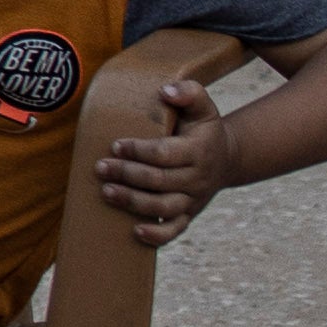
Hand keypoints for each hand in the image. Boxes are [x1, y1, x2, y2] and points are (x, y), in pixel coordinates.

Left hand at [96, 71, 234, 246]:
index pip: (166, 154)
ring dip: (133, 202)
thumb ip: (189, 92)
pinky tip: (134, 231)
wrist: (227, 159)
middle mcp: (197, 178)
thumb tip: (166, 91)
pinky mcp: (189, 214)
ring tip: (106, 192)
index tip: (116, 146)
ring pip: (164, 207)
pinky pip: (176, 230)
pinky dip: (158, 235)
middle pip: (160, 181)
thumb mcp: (202, 106)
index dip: (140, 151)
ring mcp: (193, 199)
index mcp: (198, 150)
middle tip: (100, 167)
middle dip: (128, 175)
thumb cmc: (202, 129)